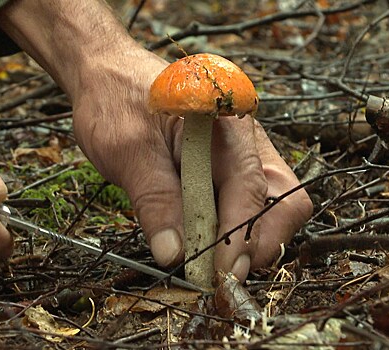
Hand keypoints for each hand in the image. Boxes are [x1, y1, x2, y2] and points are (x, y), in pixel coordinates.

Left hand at [71, 50, 312, 279]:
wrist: (106, 75)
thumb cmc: (116, 100)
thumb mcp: (127, 149)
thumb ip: (154, 200)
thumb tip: (173, 254)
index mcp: (225, 122)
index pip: (249, 187)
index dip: (238, 236)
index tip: (219, 273)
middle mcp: (243, 140)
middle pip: (282, 201)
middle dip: (257, 243)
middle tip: (217, 275)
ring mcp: (240, 156)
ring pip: (270, 209)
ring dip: (244, 242)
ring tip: (206, 263)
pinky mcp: (225, 171)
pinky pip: (244, 207)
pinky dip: (229, 232)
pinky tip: (202, 243)